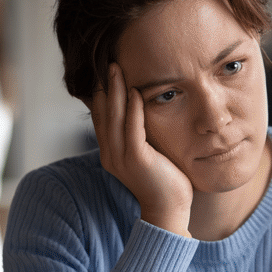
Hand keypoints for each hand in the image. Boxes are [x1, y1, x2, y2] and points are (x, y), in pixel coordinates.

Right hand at [91, 63, 192, 236]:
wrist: (170, 210)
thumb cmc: (164, 181)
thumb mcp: (146, 153)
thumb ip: (140, 135)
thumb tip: (141, 112)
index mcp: (110, 152)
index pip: (101, 117)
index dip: (101, 93)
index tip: (104, 70)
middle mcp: (110, 154)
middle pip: (102, 113)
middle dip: (104, 86)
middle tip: (107, 61)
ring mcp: (121, 157)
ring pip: (113, 117)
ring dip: (114, 90)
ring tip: (115, 67)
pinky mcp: (137, 160)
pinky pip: (132, 129)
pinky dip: (132, 109)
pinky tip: (134, 92)